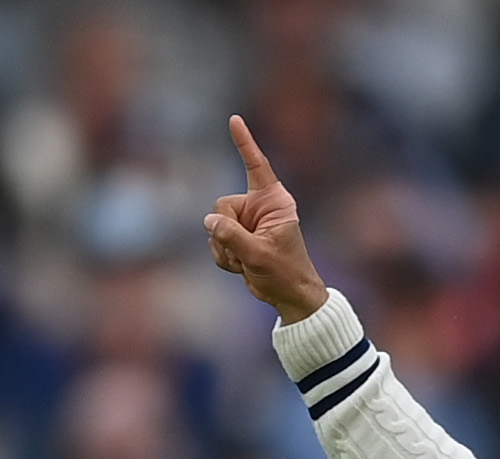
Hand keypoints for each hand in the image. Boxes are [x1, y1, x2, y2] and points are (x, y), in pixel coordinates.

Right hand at [204, 116, 328, 322]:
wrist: (290, 297)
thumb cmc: (285, 274)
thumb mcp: (259, 255)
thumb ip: (232, 236)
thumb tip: (209, 220)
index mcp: (274, 202)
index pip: (256, 166)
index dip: (245, 143)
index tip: (235, 120)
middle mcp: (259, 207)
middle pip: (223, 205)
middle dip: (227, 231)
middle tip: (245, 253)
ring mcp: (247, 222)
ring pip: (215, 225)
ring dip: (225, 249)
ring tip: (247, 263)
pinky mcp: (238, 237)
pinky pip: (216, 241)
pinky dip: (224, 257)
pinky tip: (241, 267)